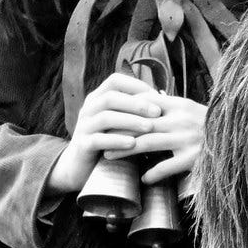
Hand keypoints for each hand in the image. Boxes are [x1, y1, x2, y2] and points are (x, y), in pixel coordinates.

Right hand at [44, 73, 161, 195]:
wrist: (82, 166)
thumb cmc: (109, 140)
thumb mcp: (120, 121)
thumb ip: (134, 110)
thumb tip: (165, 98)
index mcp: (98, 97)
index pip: (115, 80)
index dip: (136, 85)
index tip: (157, 96)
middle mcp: (88, 108)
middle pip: (111, 97)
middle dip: (137, 104)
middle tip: (158, 112)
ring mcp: (83, 126)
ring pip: (105, 117)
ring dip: (130, 121)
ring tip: (149, 127)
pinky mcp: (82, 145)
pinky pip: (98, 140)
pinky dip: (117, 140)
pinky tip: (133, 144)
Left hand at [106, 92, 206, 183]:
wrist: (238, 138)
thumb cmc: (210, 123)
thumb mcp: (190, 109)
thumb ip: (170, 105)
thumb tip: (148, 97)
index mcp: (178, 105)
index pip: (144, 103)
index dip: (124, 109)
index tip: (107, 115)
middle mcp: (180, 120)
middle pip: (140, 124)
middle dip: (117, 131)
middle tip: (100, 137)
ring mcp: (185, 139)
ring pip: (147, 143)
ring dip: (125, 151)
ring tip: (108, 156)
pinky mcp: (192, 158)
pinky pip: (166, 167)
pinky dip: (152, 174)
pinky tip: (143, 179)